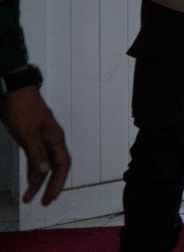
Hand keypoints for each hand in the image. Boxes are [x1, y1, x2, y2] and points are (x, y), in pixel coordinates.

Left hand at [0, 85, 69, 204]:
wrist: (13, 91)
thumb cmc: (22, 109)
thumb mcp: (28, 133)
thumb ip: (37, 153)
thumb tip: (45, 172)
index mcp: (55, 138)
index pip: (61, 164)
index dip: (57, 182)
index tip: (50, 197)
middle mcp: (51, 140)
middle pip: (55, 166)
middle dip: (50, 185)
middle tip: (43, 202)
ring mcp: (42, 138)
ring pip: (44, 164)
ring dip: (38, 180)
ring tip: (30, 196)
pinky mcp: (31, 137)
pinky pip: (35, 158)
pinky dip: (32, 170)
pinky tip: (28, 178)